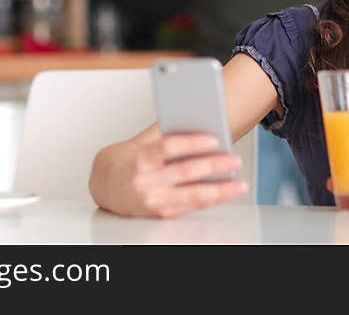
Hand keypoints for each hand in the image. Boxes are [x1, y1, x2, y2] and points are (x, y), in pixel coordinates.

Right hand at [124, 133, 247, 218]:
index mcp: (141, 158)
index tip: (215, 139)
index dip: (192, 143)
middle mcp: (145, 181)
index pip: (168, 146)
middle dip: (214, 166)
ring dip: (220, 189)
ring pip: (192, 195)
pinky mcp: (161, 214)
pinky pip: (191, 206)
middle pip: (185, 171)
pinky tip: (225, 193)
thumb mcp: (146, 148)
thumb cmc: (135, 162)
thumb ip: (170, 143)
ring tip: (239, 184)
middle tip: (235, 160)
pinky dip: (210, 200)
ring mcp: (154, 200)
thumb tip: (206, 135)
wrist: (109, 186)